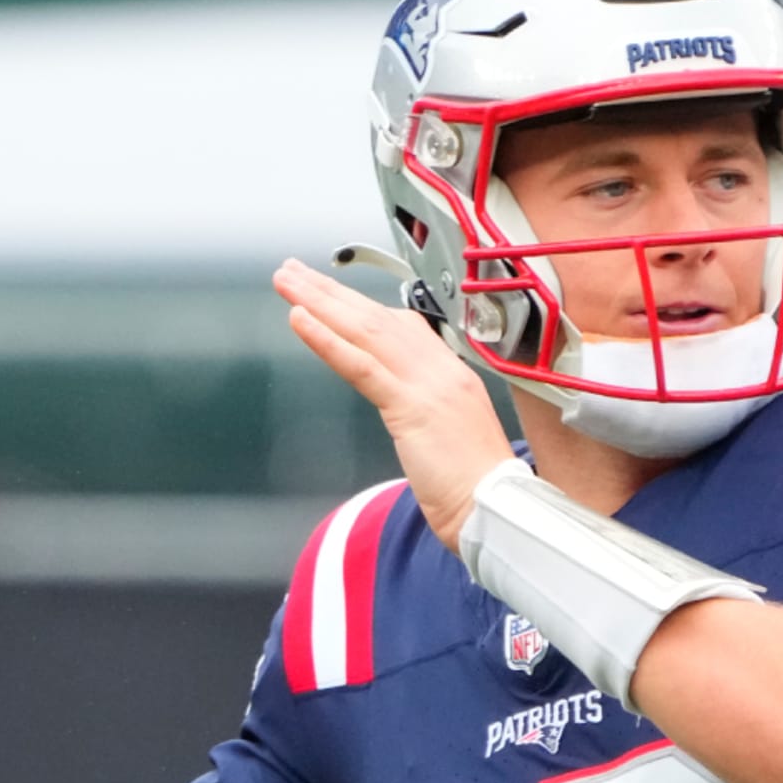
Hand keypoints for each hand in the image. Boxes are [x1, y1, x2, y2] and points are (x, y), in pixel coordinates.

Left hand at [272, 259, 514, 553]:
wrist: (495, 510)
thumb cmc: (475, 488)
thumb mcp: (449, 436)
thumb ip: (426, 413)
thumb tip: (405, 409)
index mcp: (451, 375)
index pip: (400, 326)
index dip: (360, 306)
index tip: (330, 292)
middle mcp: (441, 370)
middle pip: (376, 319)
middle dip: (331, 293)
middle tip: (293, 272)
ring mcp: (428, 384)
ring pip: (365, 331)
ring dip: (320, 302)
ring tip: (287, 283)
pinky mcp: (411, 407)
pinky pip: (361, 366)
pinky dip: (327, 339)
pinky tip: (300, 319)